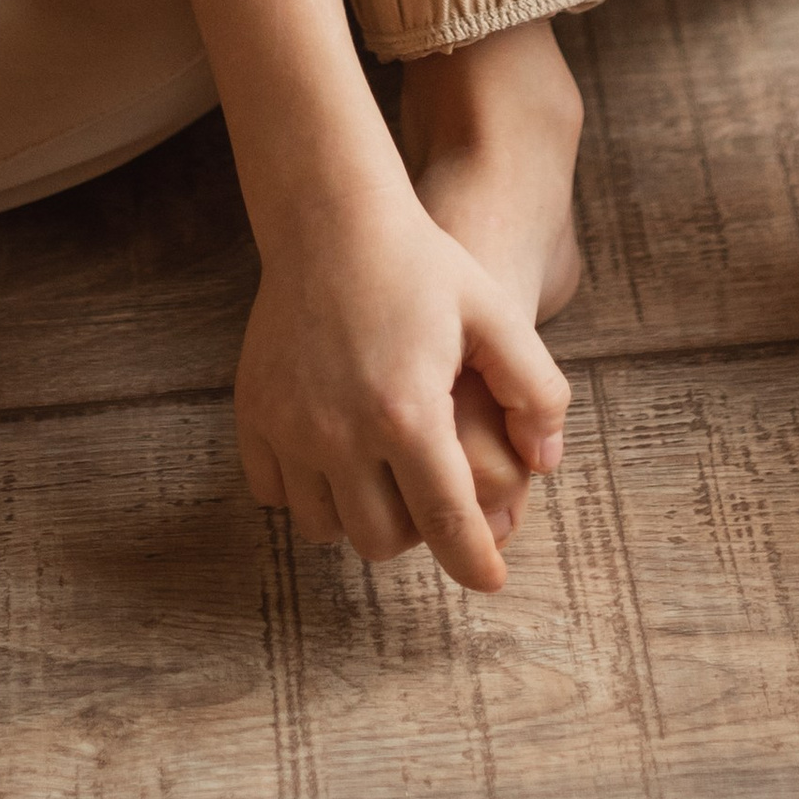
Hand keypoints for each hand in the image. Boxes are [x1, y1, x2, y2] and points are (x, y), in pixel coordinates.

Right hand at [237, 179, 571, 593]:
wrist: (331, 218)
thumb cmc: (422, 265)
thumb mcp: (496, 314)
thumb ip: (535, 390)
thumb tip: (544, 462)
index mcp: (410, 413)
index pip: (447, 523)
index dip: (474, 563)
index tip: (490, 580)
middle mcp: (343, 432)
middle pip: (382, 539)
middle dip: (417, 532)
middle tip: (433, 493)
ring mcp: (290, 426)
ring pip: (325, 527)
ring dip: (359, 515)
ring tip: (383, 476)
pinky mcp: (254, 413)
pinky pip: (275, 493)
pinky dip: (306, 491)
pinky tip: (334, 458)